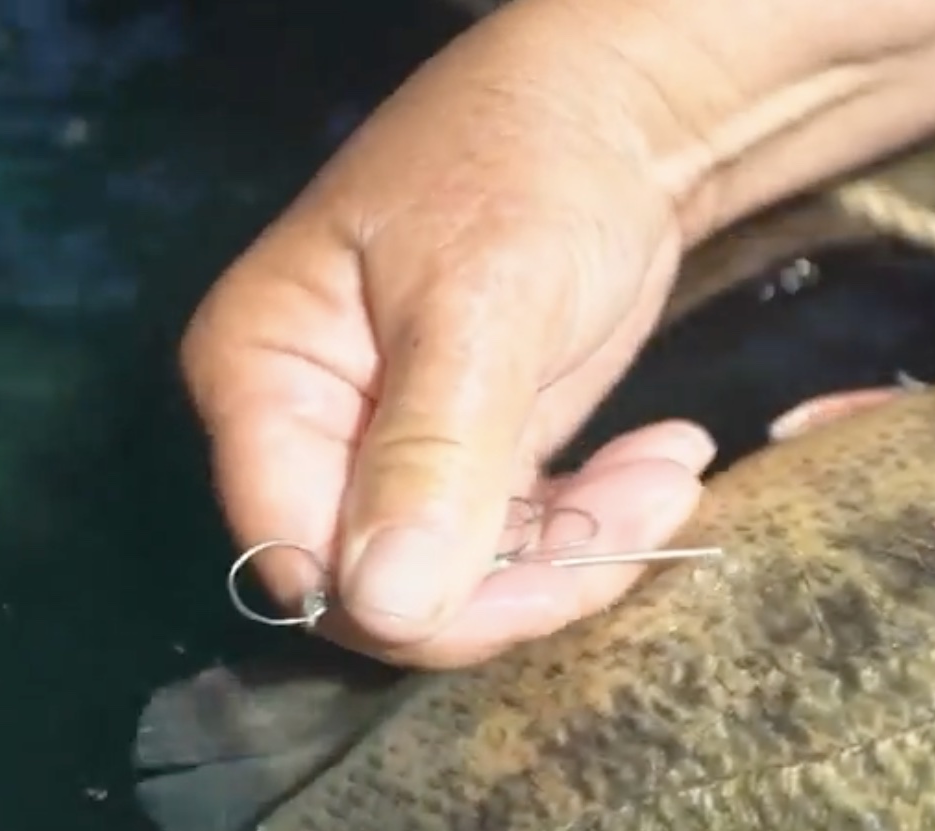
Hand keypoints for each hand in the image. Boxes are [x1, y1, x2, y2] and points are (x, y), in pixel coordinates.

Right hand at [182, 5, 715, 668]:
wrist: (613, 121)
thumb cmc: (523, 169)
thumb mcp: (481, 303)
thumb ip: (431, 454)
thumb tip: (388, 606)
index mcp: (263, 378)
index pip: (298, 550)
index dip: (410, 601)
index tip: (542, 581)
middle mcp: (310, 433)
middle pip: (386, 588)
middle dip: (522, 580)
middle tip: (646, 516)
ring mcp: (393, 456)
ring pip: (468, 583)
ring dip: (584, 550)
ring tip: (671, 471)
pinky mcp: (473, 467)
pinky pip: (521, 547)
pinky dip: (599, 524)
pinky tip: (664, 461)